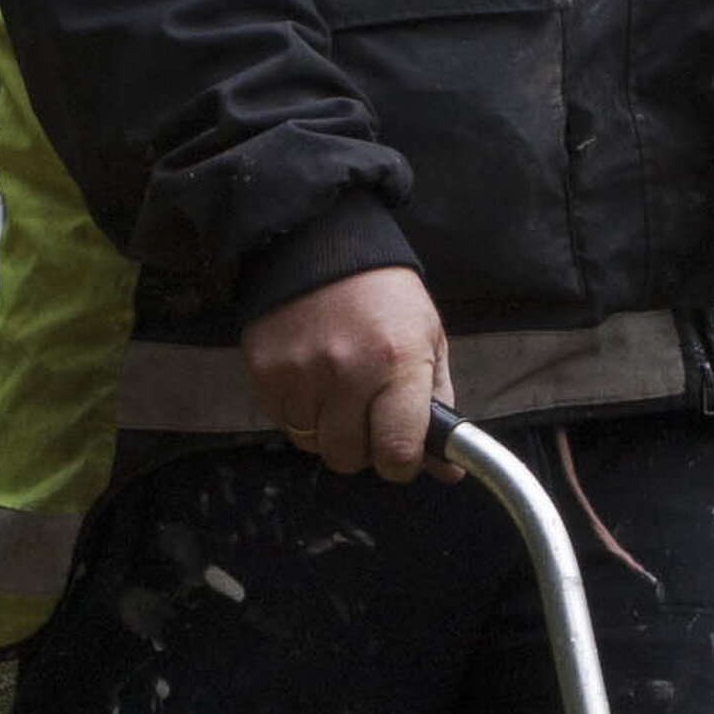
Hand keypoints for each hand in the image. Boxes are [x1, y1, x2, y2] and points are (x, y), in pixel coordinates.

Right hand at [243, 264, 450, 480]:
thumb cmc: (382, 295)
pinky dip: (299, 412)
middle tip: (367, 414)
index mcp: (398, 363)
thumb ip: (438, 406)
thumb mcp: (428, 340)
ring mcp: (302, 374)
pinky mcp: (267, 373)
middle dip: (362, 447)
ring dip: (327, 429)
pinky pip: (283, 424)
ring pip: (313, 444)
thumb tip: (447, 468)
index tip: (400, 453)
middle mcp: (348, 372)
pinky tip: (311, 379)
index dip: (400, 463)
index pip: (396, 452)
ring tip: (336, 389)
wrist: (320, 244)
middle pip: (349, 458)